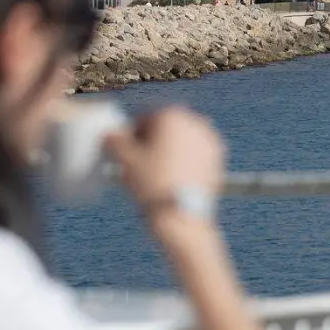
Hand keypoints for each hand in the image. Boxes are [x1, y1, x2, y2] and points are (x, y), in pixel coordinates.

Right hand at [105, 107, 224, 218]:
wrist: (182, 214)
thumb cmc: (153, 184)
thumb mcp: (125, 160)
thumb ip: (114, 140)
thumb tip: (111, 136)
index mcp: (172, 115)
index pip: (145, 117)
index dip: (132, 135)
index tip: (127, 152)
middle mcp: (195, 121)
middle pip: (166, 127)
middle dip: (153, 141)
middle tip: (140, 164)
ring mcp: (210, 139)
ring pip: (182, 140)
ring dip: (169, 150)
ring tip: (156, 173)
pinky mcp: (218, 158)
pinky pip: (196, 154)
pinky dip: (185, 161)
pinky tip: (173, 179)